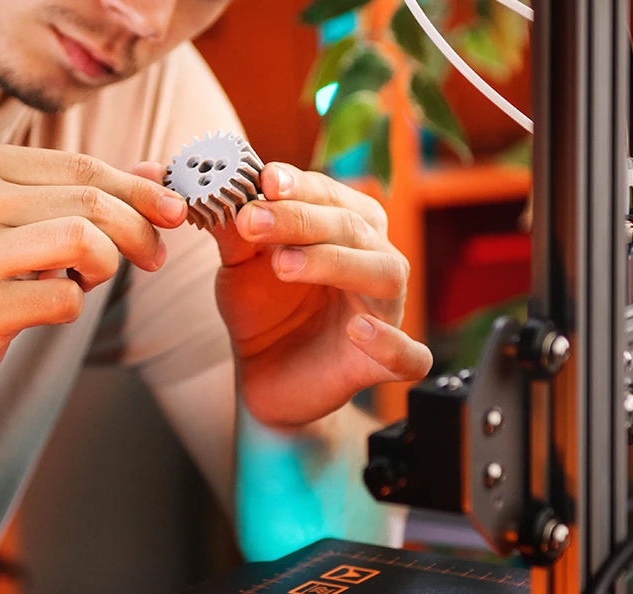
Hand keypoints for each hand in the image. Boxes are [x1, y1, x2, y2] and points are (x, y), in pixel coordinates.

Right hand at [0, 145, 187, 399]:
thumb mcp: (30, 219)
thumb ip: (91, 192)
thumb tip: (160, 173)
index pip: (85, 167)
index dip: (142, 191)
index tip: (176, 212)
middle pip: (92, 202)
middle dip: (140, 231)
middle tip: (153, 256)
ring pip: (85, 241)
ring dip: (107, 265)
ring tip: (86, 279)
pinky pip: (67, 299)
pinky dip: (75, 305)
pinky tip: (51, 305)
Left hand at [210, 162, 432, 426]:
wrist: (263, 375)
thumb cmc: (263, 310)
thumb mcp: (240, 267)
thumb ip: (236, 233)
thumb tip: (223, 194)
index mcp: (347, 228)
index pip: (329, 195)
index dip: (299, 186)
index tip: (265, 180)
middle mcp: (375, 261)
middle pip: (352, 228)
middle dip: (300, 220)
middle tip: (252, 220)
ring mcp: (385, 312)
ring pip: (384, 275)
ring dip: (336, 263)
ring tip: (284, 265)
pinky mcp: (385, 364)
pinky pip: (409, 355)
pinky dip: (390, 343)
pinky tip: (358, 330)